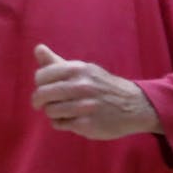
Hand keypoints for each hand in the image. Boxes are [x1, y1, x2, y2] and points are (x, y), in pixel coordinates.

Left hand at [31, 44, 161, 139]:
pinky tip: (73, 120)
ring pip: (49, 111)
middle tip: (46, 104)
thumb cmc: (101, 86)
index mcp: (78, 69)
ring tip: (64, 111)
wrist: (134, 105)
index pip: (41, 76)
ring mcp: (84, 106)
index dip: (40, 84)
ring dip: (52, 113)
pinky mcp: (86, 124)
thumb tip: (37, 48)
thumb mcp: (83, 70)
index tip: (46, 88)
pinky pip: (59, 124)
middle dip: (40, 101)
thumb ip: (57, 62)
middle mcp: (81, 85)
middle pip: (42, 95)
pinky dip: (62, 123)